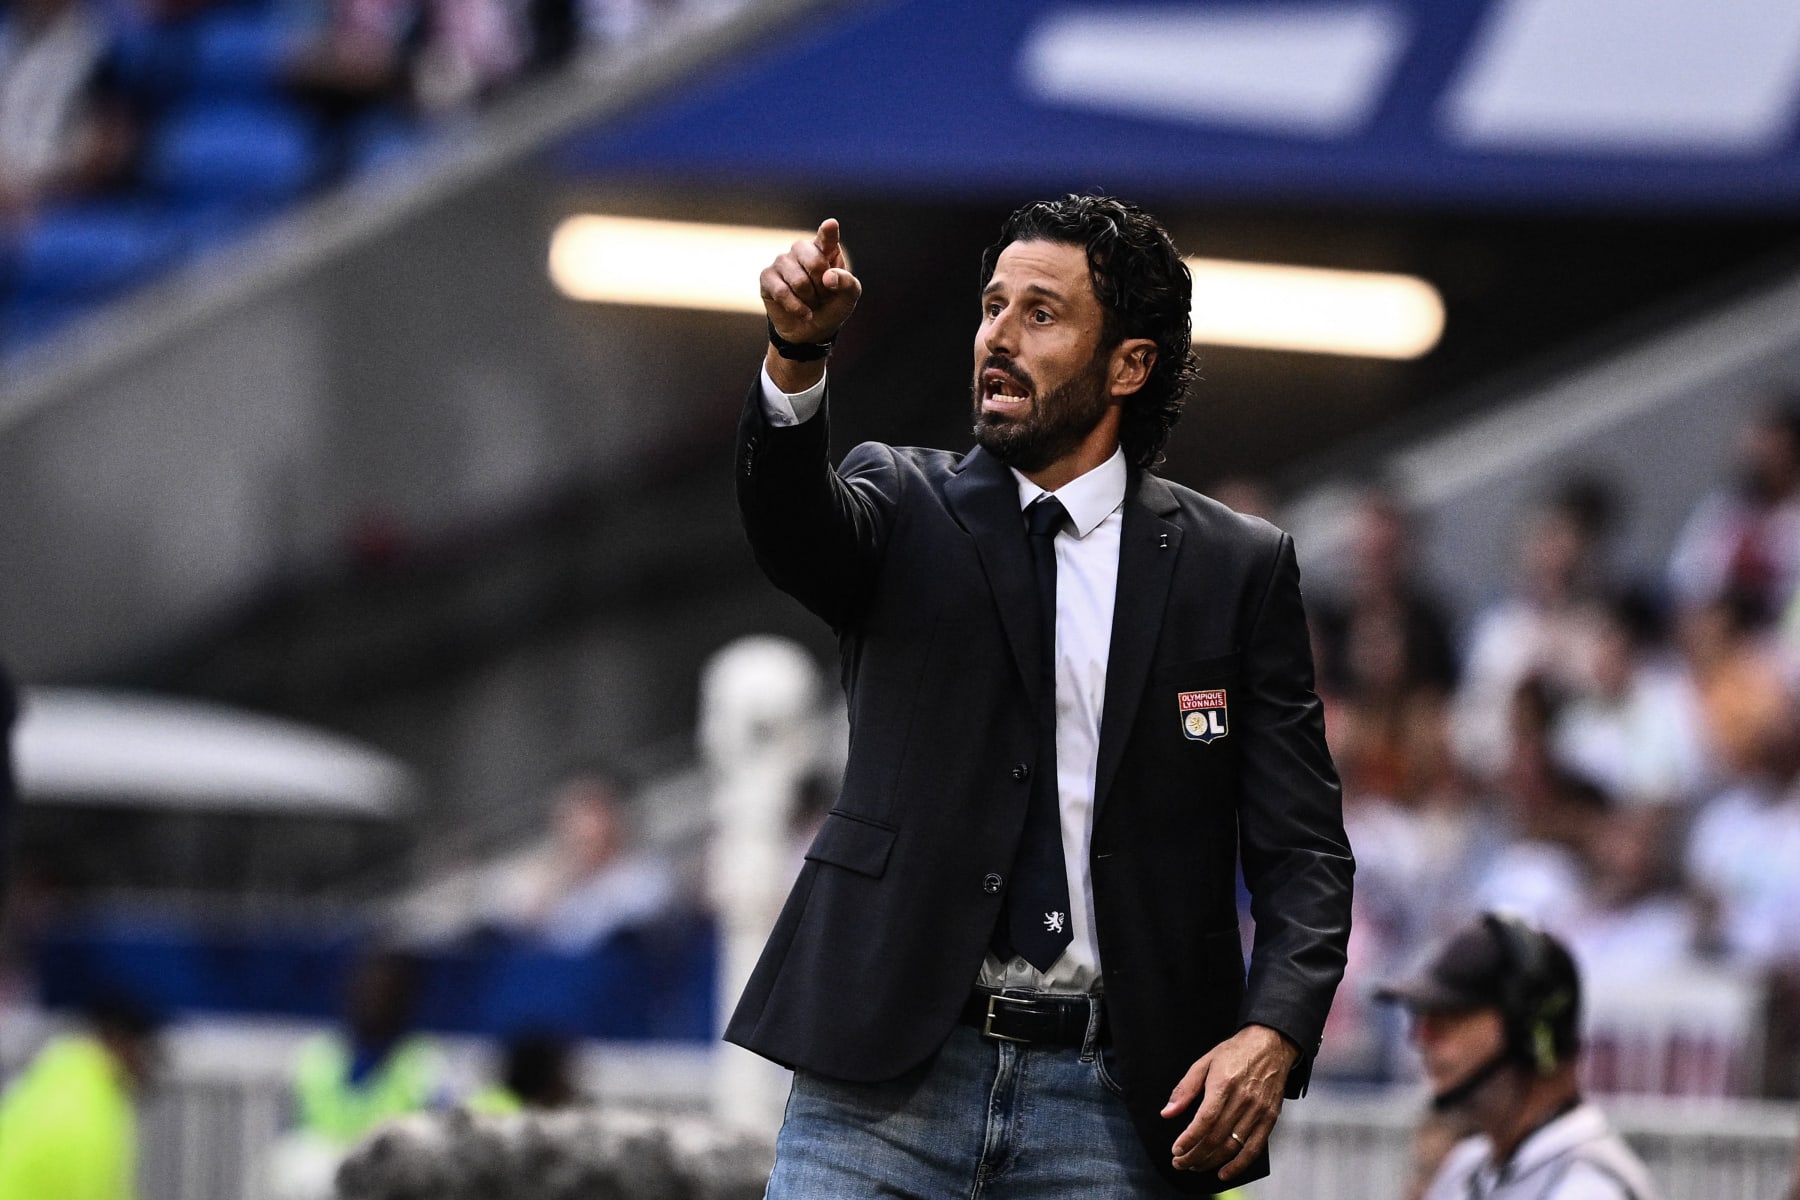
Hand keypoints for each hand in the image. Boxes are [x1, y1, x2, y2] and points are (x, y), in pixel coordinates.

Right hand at [760, 218, 860, 346]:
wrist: (811, 330)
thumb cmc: (831, 306)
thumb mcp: (849, 296)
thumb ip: (847, 283)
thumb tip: (829, 277)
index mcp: (825, 248)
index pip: (827, 236)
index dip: (828, 232)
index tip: (831, 225)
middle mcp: (802, 249)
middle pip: (815, 262)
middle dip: (823, 287)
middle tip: (823, 295)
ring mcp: (782, 261)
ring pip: (799, 281)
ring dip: (810, 300)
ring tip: (811, 302)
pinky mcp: (767, 276)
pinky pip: (782, 292)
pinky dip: (796, 307)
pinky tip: (802, 312)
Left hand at [1163, 1024, 1297, 1179]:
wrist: (1271, 1044)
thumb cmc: (1235, 1052)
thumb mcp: (1204, 1062)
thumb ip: (1185, 1089)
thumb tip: (1167, 1112)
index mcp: (1224, 1084)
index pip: (1205, 1120)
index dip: (1189, 1139)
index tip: (1176, 1150)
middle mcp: (1243, 1099)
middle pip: (1216, 1137)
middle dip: (1195, 1155)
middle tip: (1180, 1162)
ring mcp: (1259, 1111)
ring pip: (1232, 1146)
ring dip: (1211, 1161)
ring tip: (1195, 1166)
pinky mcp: (1270, 1118)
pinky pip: (1254, 1148)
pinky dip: (1239, 1165)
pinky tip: (1224, 1172)